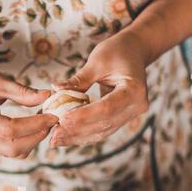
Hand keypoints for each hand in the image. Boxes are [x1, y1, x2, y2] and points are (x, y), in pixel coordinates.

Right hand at [0, 60, 57, 157]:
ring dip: (32, 141)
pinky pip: (10, 150)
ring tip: (44, 122)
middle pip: (12, 148)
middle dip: (36, 137)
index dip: (34, 125)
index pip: (9, 130)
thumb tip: (47, 97)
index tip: (52, 116)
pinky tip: (34, 127)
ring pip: (13, 153)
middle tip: (52, 121)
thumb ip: (22, 92)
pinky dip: (25, 141)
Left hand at [51, 30, 148, 147]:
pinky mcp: (122, 119)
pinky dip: (83, 134)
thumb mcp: (97, 61)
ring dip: (77, 137)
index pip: (106, 108)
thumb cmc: (117, 51)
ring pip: (102, 132)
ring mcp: (131, 115)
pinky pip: (101, 130)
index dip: (83, 116)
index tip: (62, 120)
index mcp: (134, 89)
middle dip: (77, 131)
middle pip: (104, 124)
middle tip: (54, 136)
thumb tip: (55, 90)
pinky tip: (66, 137)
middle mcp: (137, 106)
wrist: (134, 52)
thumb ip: (78, 80)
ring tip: (56, 139)